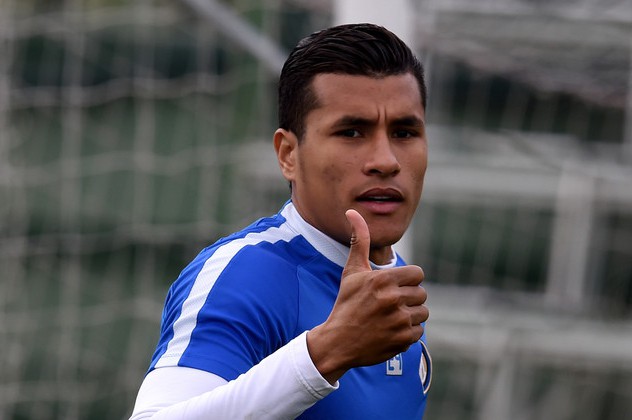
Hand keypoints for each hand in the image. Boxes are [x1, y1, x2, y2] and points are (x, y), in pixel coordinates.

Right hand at [307, 209, 427, 383]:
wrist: (337, 342)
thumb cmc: (346, 303)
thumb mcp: (352, 271)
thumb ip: (358, 240)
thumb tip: (352, 212)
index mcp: (383, 279)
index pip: (417, 274)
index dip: (406, 280)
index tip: (393, 287)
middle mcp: (393, 299)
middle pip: (421, 293)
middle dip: (408, 298)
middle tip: (389, 304)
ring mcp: (399, 321)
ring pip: (423, 313)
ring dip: (410, 315)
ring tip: (390, 317)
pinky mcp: (403, 340)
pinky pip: (418, 331)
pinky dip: (407, 332)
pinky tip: (390, 330)